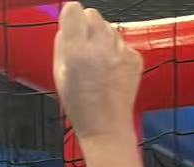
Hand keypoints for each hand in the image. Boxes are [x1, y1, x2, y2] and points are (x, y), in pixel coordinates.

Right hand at [53, 3, 141, 141]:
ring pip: (109, 28)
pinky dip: (117, 53)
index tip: (71, 27)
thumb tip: (67, 25)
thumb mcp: (59, 74)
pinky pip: (122, 43)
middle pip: (92, 14)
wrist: (106, 128)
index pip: (73, 9)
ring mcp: (120, 51)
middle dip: (87, 27)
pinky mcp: (134, 57)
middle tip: (84, 49)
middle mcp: (100, 46)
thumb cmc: (82, 107)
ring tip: (98, 64)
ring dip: (102, 40)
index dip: (70, 18)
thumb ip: (62, 44)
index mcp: (76, 50)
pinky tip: (111, 71)